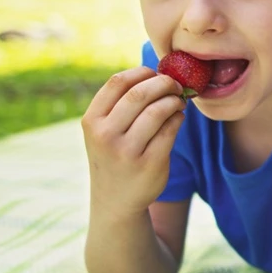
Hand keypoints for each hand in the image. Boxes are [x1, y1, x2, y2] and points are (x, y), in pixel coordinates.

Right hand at [82, 67, 185, 214]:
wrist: (115, 199)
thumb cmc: (113, 154)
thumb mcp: (103, 130)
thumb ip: (119, 104)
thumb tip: (157, 74)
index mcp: (92, 121)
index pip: (117, 82)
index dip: (142, 72)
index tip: (156, 73)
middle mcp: (106, 135)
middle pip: (140, 93)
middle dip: (164, 83)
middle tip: (176, 85)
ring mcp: (127, 151)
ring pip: (158, 110)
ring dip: (174, 100)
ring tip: (178, 101)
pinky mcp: (150, 163)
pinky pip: (171, 129)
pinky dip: (178, 118)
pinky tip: (178, 118)